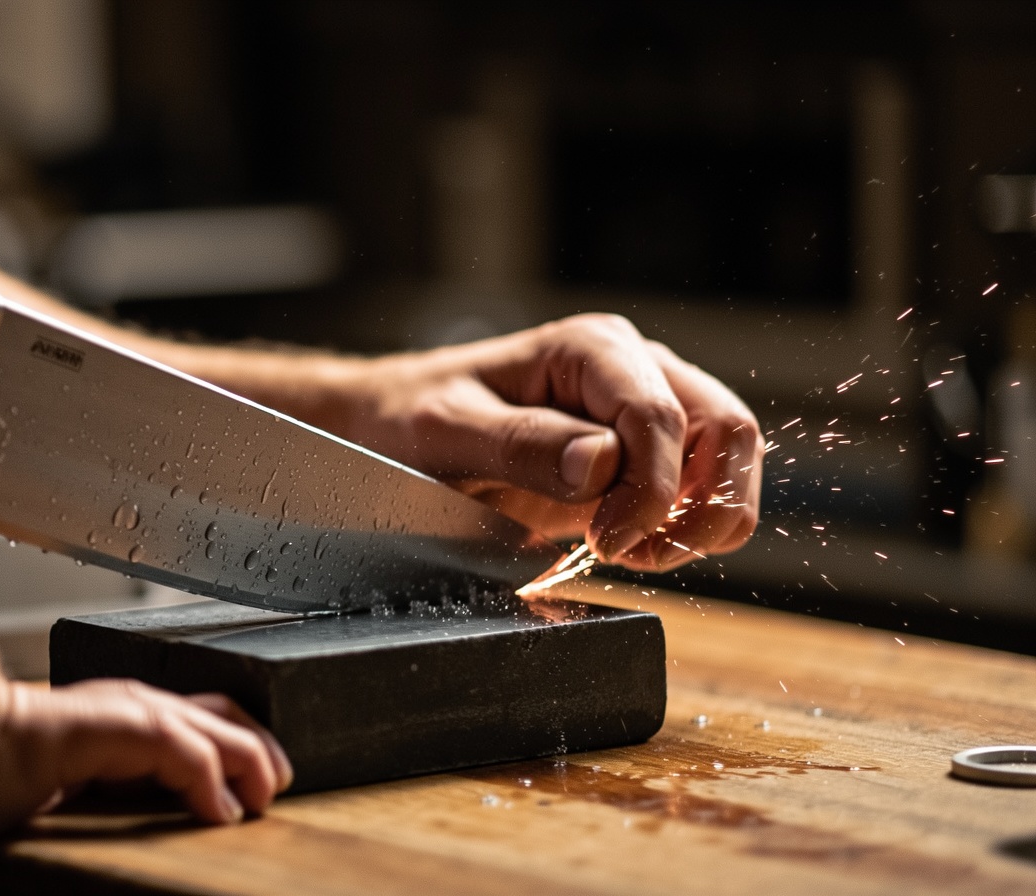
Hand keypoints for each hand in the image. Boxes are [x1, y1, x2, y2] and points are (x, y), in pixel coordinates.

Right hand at [0, 680, 292, 834]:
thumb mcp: (66, 784)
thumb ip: (107, 786)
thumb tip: (144, 808)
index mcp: (116, 716)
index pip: (198, 719)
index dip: (237, 746)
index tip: (257, 786)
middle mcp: (125, 703)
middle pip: (220, 713)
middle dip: (258, 748)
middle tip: (278, 785)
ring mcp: (117, 710)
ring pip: (209, 727)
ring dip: (247, 760)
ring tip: (265, 797)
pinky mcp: (107, 726)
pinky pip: (175, 749)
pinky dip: (207, 776)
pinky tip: (222, 810)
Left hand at [345, 314, 763, 571]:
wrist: (389, 428)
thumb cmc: (408, 421)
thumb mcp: (445, 433)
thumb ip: (522, 445)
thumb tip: (601, 463)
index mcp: (590, 349)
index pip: (661, 417)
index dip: (649, 490)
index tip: (605, 543)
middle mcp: (631, 367)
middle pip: (726, 430)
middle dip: (698, 504)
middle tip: (634, 553)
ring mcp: (643, 407)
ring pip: (730, 459)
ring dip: (702, 519)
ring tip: (633, 552)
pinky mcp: (641, 453)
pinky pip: (704, 487)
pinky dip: (689, 526)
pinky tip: (634, 547)